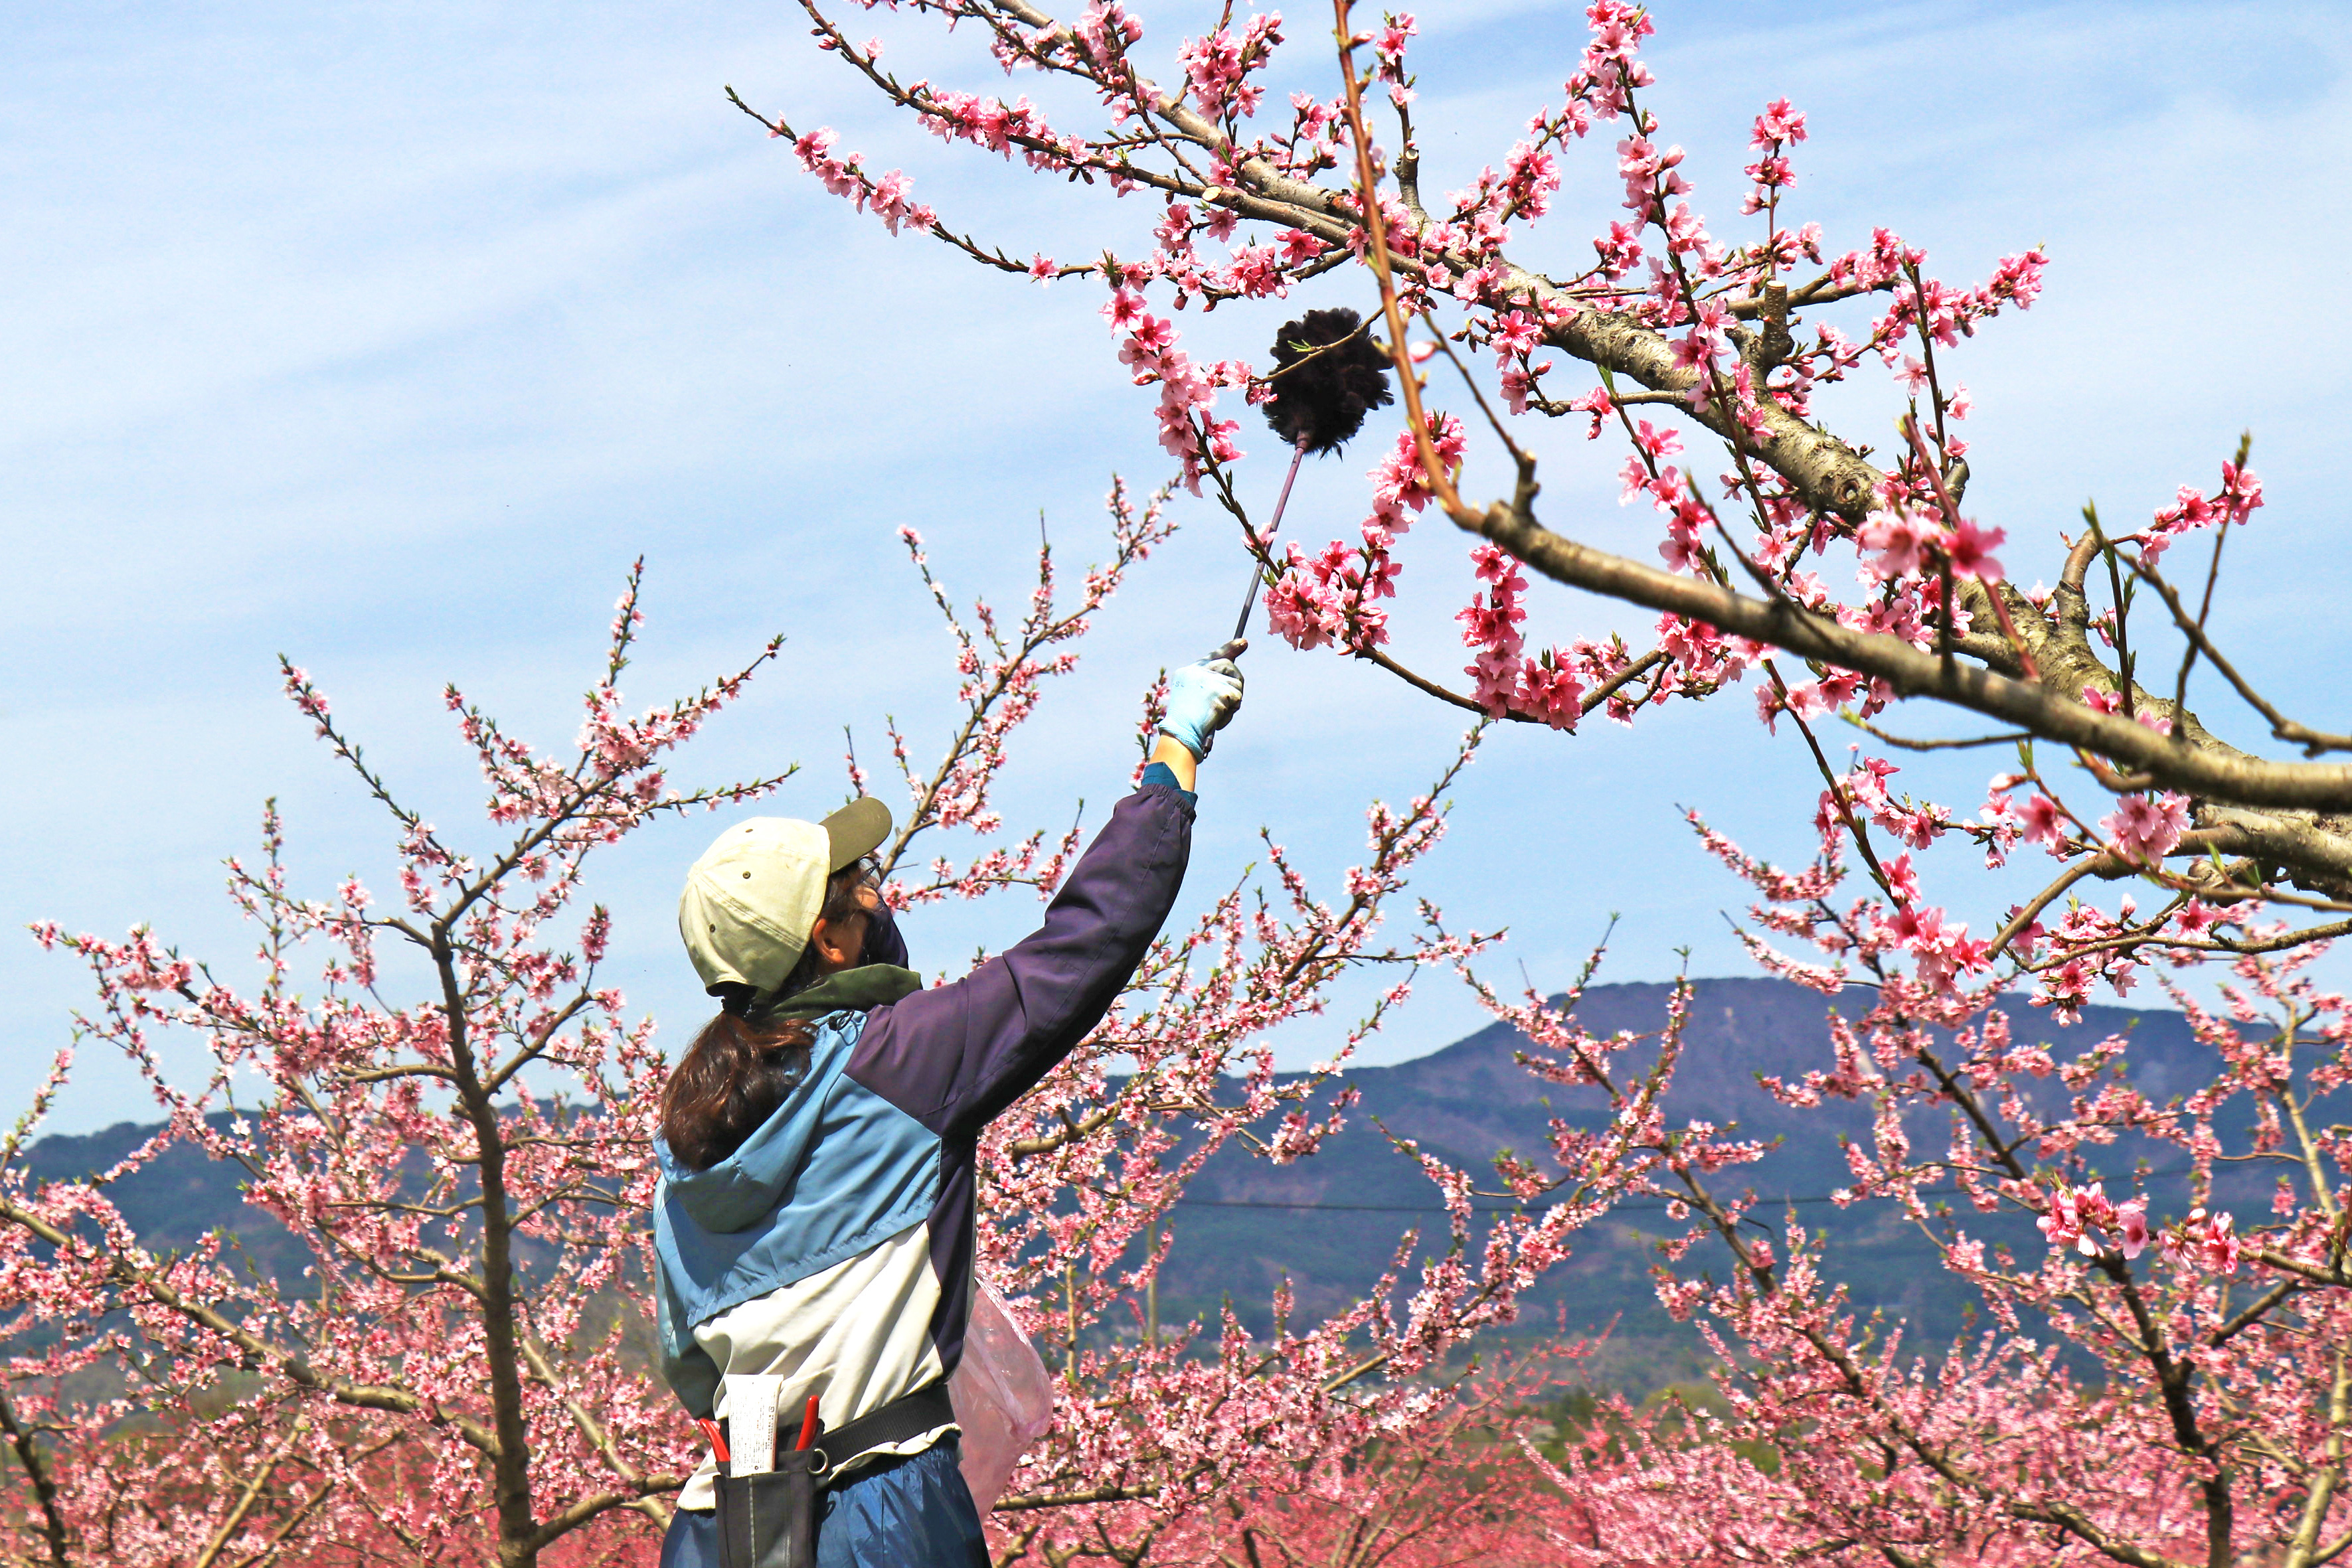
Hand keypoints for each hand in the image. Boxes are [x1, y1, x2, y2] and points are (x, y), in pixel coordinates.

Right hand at [1156, 640, 1245, 760]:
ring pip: (1236, 683)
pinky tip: (1218, 719)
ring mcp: (1208, 679)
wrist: (1181, 733)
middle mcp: (1197, 671)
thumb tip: (1231, 686)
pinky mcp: (1219, 690)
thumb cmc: (1186, 724)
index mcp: (1187, 673)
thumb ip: (1207, 687)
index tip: (1243, 642)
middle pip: (1228, 665)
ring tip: (1219, 714)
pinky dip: (1231, 711)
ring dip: (1234, 700)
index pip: (1212, 656)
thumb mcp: (1192, 699)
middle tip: (1236, 695)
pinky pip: (1237, 697)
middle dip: (1236, 679)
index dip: (1229, 648)